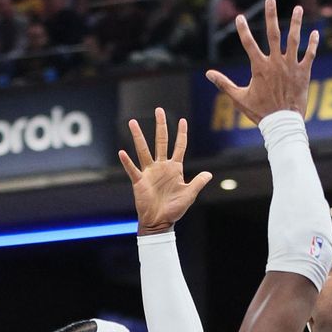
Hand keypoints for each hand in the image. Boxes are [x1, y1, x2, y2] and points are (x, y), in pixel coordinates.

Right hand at [119, 108, 212, 234]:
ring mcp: (150, 172)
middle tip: (158, 110)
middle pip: (161, 142)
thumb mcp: (190, 194)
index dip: (181, 134)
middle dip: (161, 126)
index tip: (182, 120)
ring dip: (138, 137)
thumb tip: (209, 174)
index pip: (179, 147)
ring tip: (132, 122)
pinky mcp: (140, 181)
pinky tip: (122, 152)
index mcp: (175, 168)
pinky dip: (127, 162)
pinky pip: (132, 169)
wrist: (160, 221)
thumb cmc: (175, 209)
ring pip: (143, 150)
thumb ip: (198, 182)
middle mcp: (162, 167)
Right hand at [205, 0, 318, 123]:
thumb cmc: (260, 112)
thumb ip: (224, 84)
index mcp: (260, 67)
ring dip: (296, 23)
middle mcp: (276, 63)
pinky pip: (310, 55)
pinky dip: (313, 44)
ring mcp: (291, 67)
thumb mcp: (239, 98)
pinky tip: (315, 32)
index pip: (249, 44)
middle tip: (271, 0)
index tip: (240, 17)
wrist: (282, 124)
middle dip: (271, 16)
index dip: (243, 30)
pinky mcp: (304, 73)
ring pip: (294, 40)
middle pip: (273, 34)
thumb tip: (208, 74)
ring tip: (298, 8)